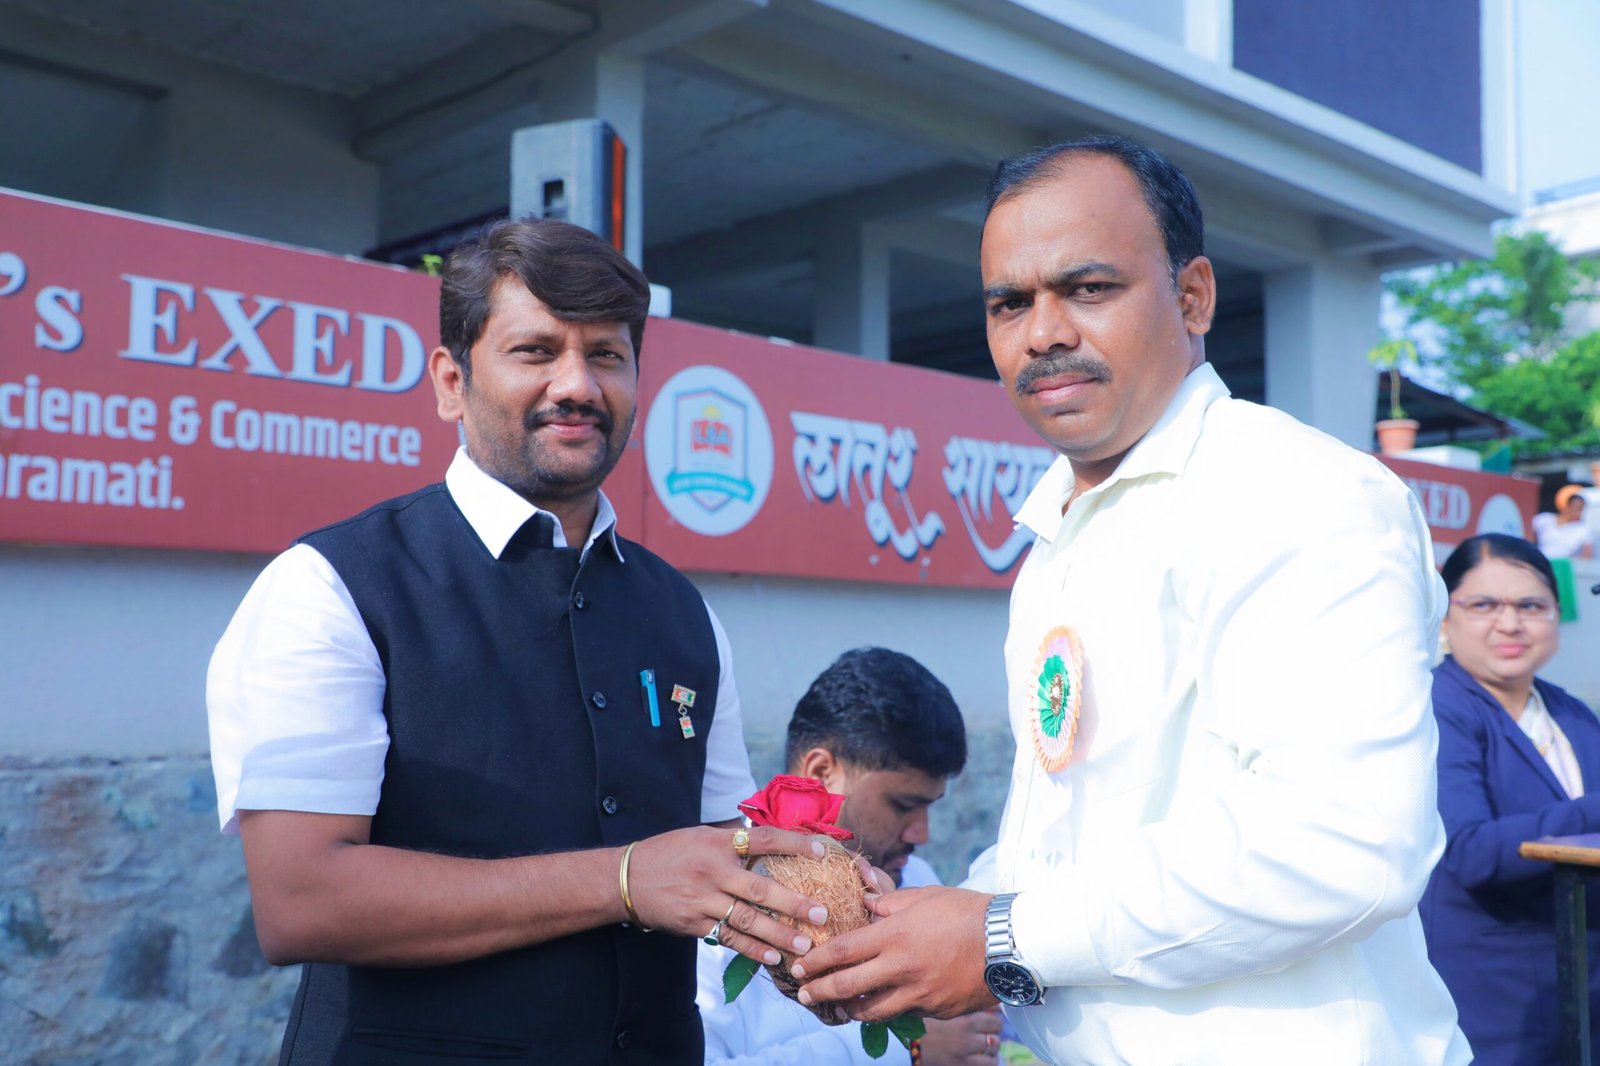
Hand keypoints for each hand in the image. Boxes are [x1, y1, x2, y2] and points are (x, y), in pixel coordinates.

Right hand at [627, 824, 829, 965]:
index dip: (795, 844)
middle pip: (760, 887)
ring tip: (804, 944)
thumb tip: (771, 844)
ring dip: (778, 934)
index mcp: (717, 842)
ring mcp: (702, 899)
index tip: (823, 852)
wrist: (625, 878)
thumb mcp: (700, 836)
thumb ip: (732, 842)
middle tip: (822, 913)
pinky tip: (771, 957)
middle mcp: (712, 870)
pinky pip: (728, 937)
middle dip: (794, 903)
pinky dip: (752, 949)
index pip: (763, 839)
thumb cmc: (668, 853)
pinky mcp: (693, 923)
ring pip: (747, 919)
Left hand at [791, 886, 995, 1021]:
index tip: (799, 966)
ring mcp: (919, 993)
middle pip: (847, 986)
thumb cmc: (966, 911)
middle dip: (820, 992)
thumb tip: (866, 904)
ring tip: (838, 1007)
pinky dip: (889, 1009)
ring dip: (850, 1009)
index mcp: (894, 935)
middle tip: (804, 996)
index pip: (842, 951)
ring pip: (872, 1010)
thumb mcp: (925, 897)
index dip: (815, 961)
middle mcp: (901, 967)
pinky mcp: (936, 1009)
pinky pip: (904, 1013)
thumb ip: (891, 904)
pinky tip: (883, 1005)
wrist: (1009, 942)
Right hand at [918, 1009, 1004, 1065]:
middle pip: (996, 1027)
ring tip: (985, 1045)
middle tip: (987, 1030)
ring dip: (992, 1045)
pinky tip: (983, 1058)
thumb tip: (983, 1003)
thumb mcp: (940, 1009)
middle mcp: (967, 1035)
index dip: (993, 1014)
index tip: (989, 1015)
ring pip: (995, 1047)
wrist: (906, 1046)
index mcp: (962, 1018)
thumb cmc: (919, 1024)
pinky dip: (989, 1060)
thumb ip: (960, 1005)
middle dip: (993, 1028)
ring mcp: (966, 1053)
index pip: (993, 1013)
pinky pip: (989, 1064)